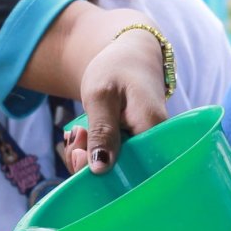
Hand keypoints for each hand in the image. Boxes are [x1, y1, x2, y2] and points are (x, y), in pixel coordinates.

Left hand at [67, 29, 168, 174]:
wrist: (127, 57)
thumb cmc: (116, 70)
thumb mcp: (101, 96)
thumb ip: (102, 131)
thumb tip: (100, 169)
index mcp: (155, 129)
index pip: (135, 168)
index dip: (104, 172)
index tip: (79, 155)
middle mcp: (156, 143)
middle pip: (124, 172)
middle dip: (89, 164)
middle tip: (75, 137)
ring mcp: (145, 147)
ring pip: (114, 168)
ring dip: (87, 157)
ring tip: (76, 132)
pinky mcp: (134, 148)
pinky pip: (112, 160)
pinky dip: (92, 152)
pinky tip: (82, 136)